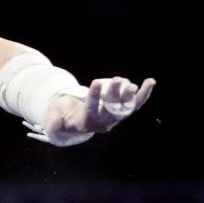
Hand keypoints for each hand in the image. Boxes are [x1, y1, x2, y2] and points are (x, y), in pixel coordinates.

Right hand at [26, 76, 155, 145]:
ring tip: (129, 82)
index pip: (91, 110)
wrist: (77, 120)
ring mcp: (115, 117)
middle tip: (116, 79)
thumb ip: (53, 122)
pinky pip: (136, 104)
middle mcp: (104, 122)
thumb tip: (52, 123)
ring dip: (130, 94)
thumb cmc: (63, 117)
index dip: (93, 97)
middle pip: (112, 109)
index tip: (94, 83)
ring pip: (126, 107)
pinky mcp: (123, 111)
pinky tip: (151, 82)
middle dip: (116, 94)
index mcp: (86, 123)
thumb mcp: (54, 119)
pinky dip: (144, 94)